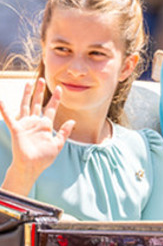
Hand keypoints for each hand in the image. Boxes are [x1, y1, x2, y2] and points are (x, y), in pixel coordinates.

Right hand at [0, 78, 75, 195]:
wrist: (32, 167)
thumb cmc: (44, 157)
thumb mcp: (58, 144)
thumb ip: (64, 132)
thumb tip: (72, 120)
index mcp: (46, 125)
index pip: (51, 108)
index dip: (55, 98)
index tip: (60, 88)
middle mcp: (35, 122)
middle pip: (37, 103)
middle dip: (39, 91)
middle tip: (42, 79)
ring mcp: (26, 125)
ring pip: (25, 106)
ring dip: (27, 94)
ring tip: (28, 83)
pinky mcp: (17, 129)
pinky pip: (9, 118)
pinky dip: (5, 109)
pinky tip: (1, 101)